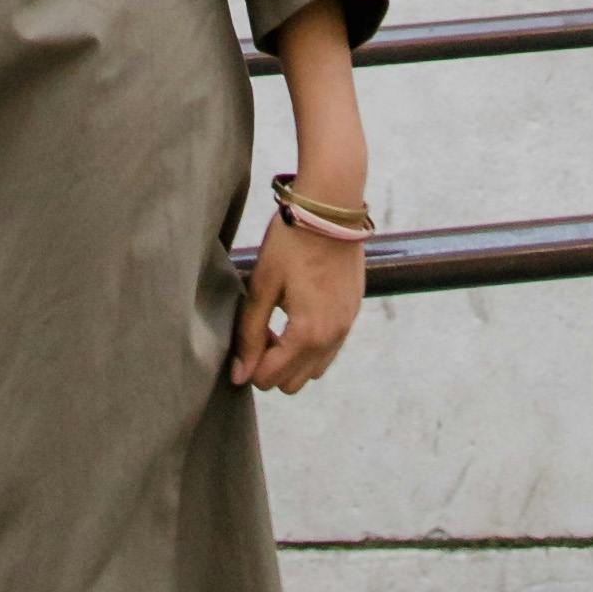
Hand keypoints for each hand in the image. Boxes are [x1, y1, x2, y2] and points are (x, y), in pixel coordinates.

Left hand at [233, 196, 366, 395]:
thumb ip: (250, 333)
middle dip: (272, 365)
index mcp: (307, 333)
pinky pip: (330, 349)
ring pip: (314, 370)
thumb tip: (239, 376)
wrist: (332, 208)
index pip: (271, 378)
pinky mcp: (353, 313)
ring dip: (293, 357)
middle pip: (293, 383)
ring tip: (279, 321)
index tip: (246, 335)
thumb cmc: (291, 242)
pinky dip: (311, 344)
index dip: (250, 365)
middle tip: (261, 329)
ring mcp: (346, 327)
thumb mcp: (262, 285)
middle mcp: (332, 338)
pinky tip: (299, 310)